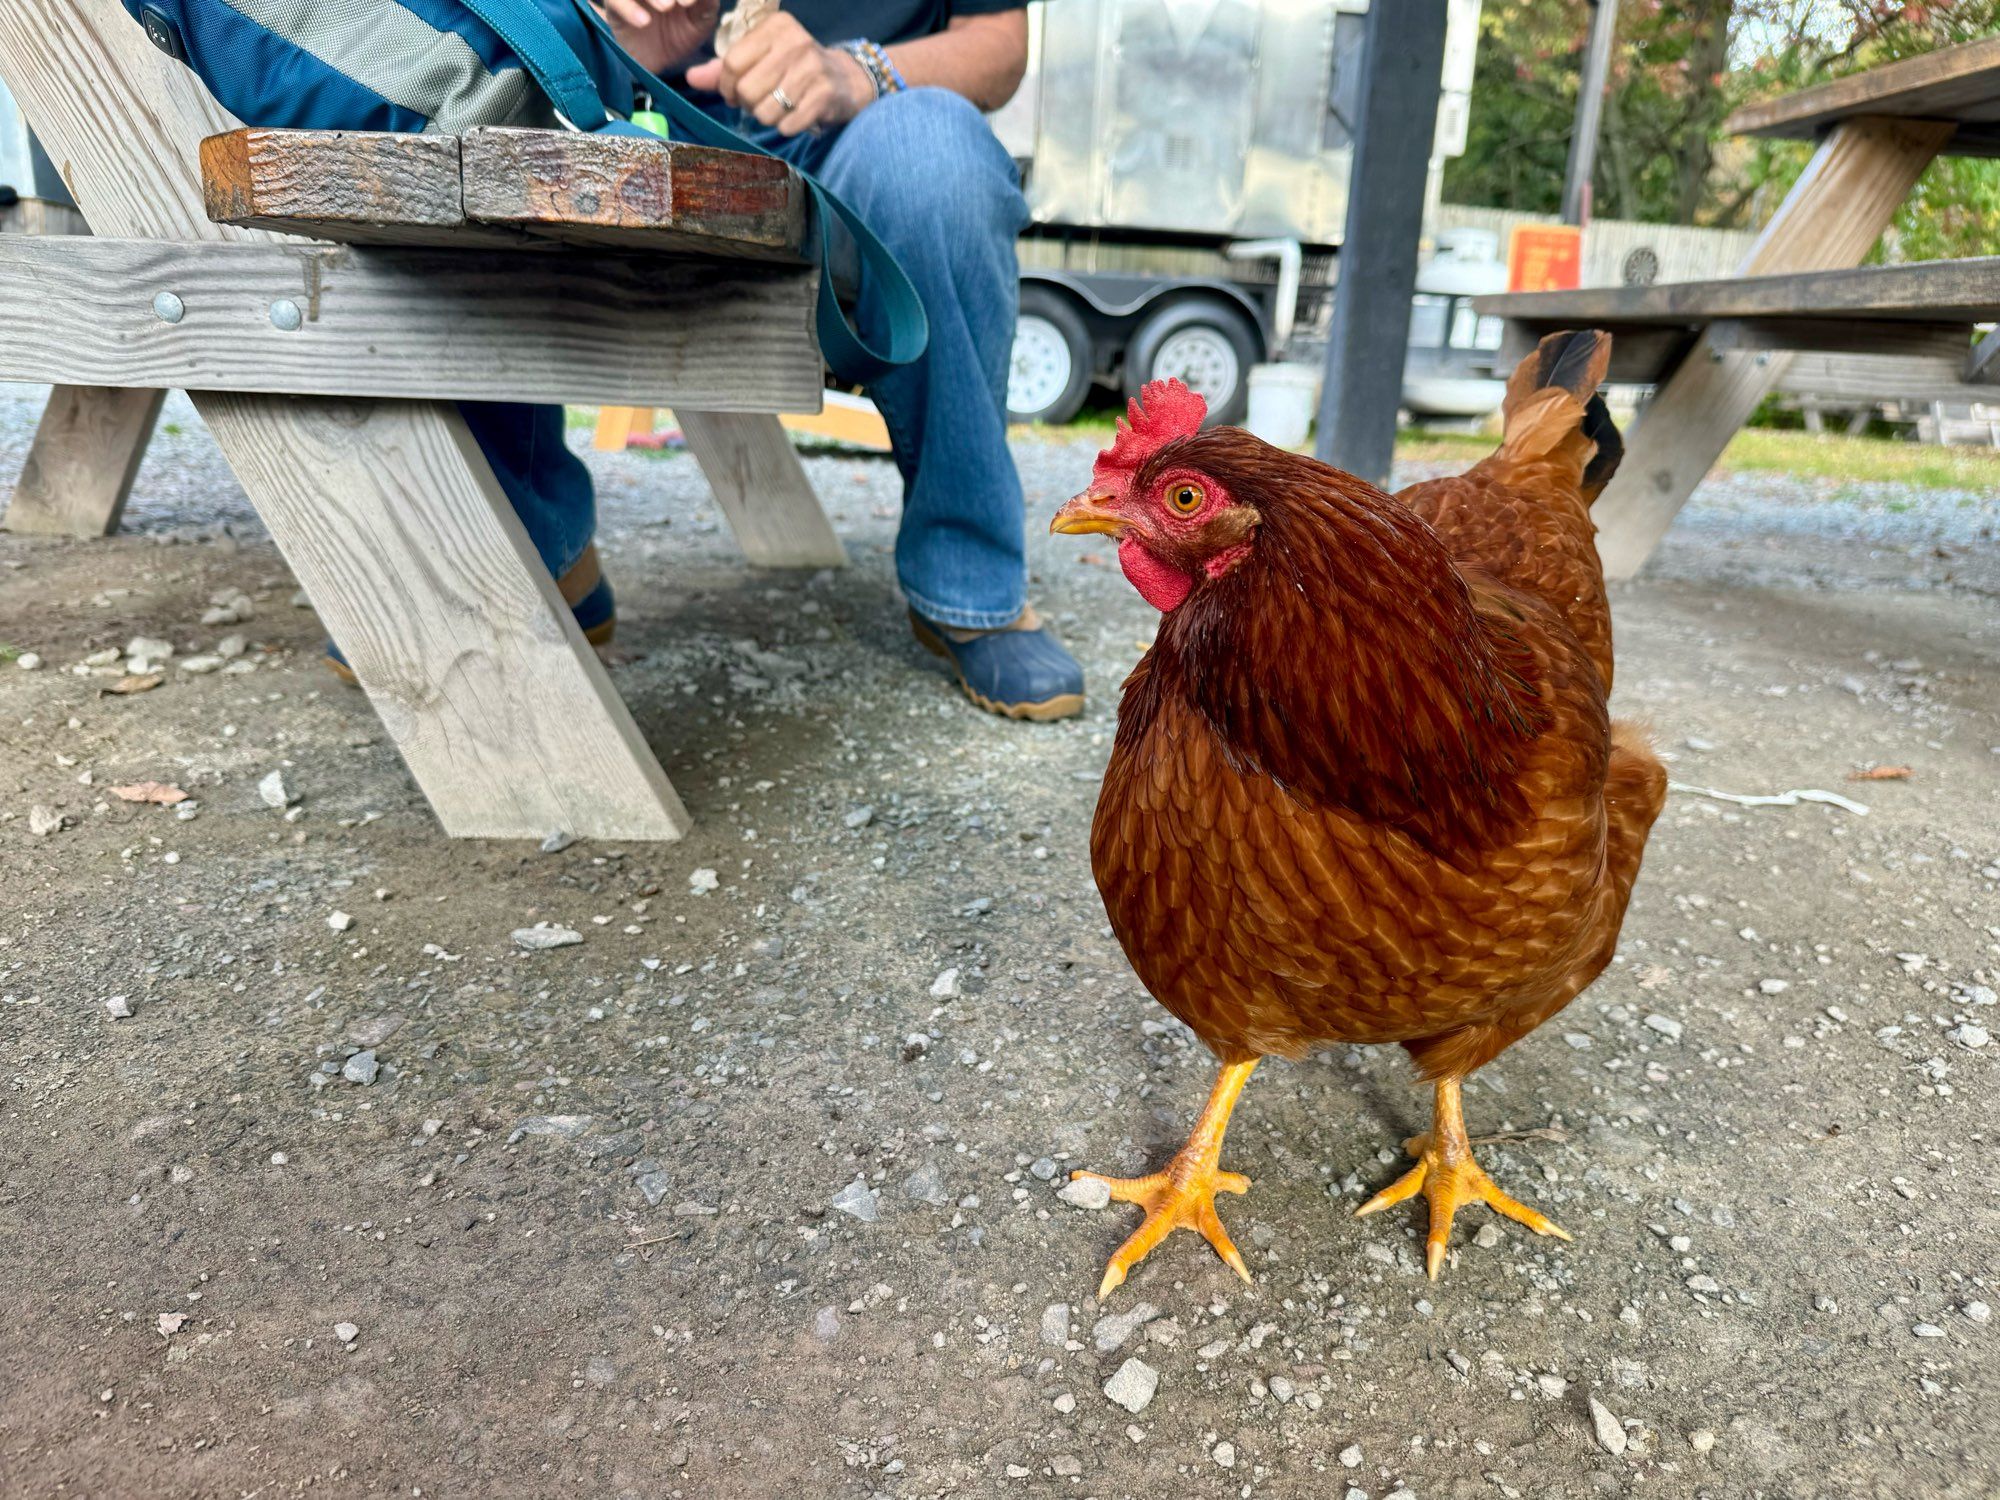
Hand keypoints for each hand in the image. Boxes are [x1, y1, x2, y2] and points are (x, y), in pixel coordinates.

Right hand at [599, 0, 718, 74]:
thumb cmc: (681, 35)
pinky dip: (628, 8)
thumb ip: (706, 5)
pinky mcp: (614, 3)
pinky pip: (615, 0)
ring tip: (666, 7)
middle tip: (676, 2)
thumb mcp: (699, 22)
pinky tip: (644, 22)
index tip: (691, 3)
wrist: (658, 61)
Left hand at [684, 12, 874, 136]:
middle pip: (747, 90)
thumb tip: (690, 78)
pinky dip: (787, 127)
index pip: (732, 63)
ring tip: (780, 107)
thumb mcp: (761, 59)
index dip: (727, 87)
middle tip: (761, 102)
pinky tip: (796, 115)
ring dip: (768, 118)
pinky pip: (787, 125)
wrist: (845, 80)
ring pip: (765, 111)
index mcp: (775, 26)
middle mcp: (794, 42)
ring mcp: (812, 68)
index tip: (735, 94)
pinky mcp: (823, 95)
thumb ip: (724, 69)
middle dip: (749, 104)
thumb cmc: (794, 69)